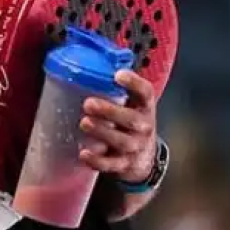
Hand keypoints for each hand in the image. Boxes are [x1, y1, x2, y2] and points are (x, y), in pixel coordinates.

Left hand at [78, 69, 158, 184]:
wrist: (144, 159)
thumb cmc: (130, 124)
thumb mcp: (130, 106)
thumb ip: (114, 90)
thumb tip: (85, 63)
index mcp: (145, 107)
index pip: (146, 93)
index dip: (134, 83)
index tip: (118, 75)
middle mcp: (144, 127)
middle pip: (131, 120)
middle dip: (110, 111)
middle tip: (88, 104)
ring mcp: (135, 147)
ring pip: (121, 141)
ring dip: (102, 132)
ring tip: (84, 123)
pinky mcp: (124, 165)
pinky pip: (111, 165)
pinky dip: (97, 161)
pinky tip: (83, 154)